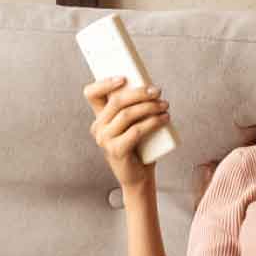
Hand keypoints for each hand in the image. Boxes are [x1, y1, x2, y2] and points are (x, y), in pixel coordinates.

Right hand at [84, 75, 169, 189]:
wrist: (139, 177)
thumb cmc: (140, 148)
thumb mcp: (134, 124)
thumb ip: (135, 107)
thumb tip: (151, 87)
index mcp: (100, 118)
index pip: (92, 94)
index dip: (105, 83)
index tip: (124, 77)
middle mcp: (98, 127)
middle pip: (116, 101)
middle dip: (139, 93)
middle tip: (157, 91)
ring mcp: (105, 140)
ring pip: (127, 114)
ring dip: (150, 107)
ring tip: (164, 105)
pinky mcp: (116, 150)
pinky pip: (136, 131)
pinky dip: (153, 122)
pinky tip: (164, 119)